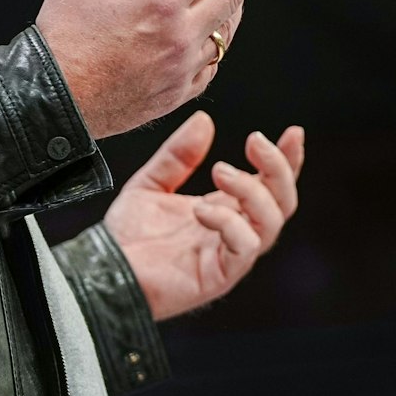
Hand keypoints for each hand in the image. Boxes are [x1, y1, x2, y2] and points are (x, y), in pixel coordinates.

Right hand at [37, 0, 262, 138]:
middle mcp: (180, 36)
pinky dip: (219, 41)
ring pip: (227, 29)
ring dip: (237, 0)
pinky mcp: (177, 93)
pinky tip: (217, 30)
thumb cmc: (60, 42)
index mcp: (159, 2)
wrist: (51, 104)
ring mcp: (182, 68)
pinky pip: (212, 64)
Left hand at [103, 111, 305, 320]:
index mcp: (225, 210)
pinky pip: (245, 247)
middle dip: (277, 168)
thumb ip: (179, 155)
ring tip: (219, 170)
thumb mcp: (152, 182)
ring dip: (252, 190)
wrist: (103, 270)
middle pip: (283, 202)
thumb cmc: (127, 235)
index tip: (292, 132)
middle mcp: (234, 233)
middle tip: (254, 140)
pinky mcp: (219, 276)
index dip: (287, 160)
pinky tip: (201, 209)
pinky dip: (230, 222)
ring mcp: (229, 256)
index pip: (271, 185)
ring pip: (271, 223)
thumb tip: (205, 119)